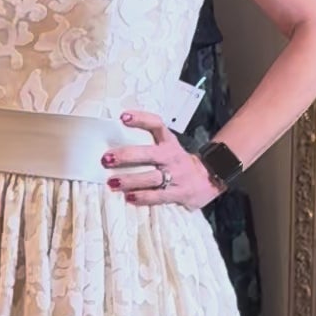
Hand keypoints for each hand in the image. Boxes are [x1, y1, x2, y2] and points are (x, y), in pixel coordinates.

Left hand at [101, 110, 223, 209]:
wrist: (209, 178)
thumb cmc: (179, 163)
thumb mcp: (168, 147)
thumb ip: (149, 144)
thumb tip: (116, 143)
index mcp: (169, 142)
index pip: (156, 125)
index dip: (141, 119)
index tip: (123, 117)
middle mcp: (172, 156)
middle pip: (148, 153)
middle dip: (126, 156)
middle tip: (107, 159)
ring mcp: (176, 176)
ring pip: (151, 177)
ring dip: (130, 180)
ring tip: (113, 182)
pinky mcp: (179, 193)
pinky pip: (159, 196)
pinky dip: (143, 197)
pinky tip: (129, 197)